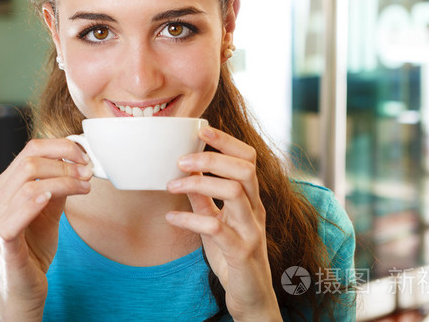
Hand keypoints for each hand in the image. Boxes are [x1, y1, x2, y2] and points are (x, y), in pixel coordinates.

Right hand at [0, 138, 91, 320]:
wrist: (25, 286)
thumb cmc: (35, 246)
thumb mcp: (51, 210)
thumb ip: (59, 186)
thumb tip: (79, 164)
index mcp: (6, 187)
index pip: (30, 150)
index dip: (60, 147)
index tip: (84, 156)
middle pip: (29, 162)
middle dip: (65, 163)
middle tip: (88, 172)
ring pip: (27, 184)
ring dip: (62, 181)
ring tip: (84, 187)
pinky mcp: (3, 240)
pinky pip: (14, 216)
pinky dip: (34, 202)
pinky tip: (51, 198)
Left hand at [165, 126, 281, 320]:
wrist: (251, 298)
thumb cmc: (233, 257)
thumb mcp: (215, 223)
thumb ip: (204, 199)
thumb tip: (185, 175)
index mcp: (251, 200)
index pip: (248, 159)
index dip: (227, 141)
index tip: (201, 129)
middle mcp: (256, 211)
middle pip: (245, 169)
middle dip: (212, 158)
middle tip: (181, 159)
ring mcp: (251, 231)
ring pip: (235, 193)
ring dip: (200, 183)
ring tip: (172, 184)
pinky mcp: (241, 253)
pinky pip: (216, 228)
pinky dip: (190, 218)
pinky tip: (171, 217)